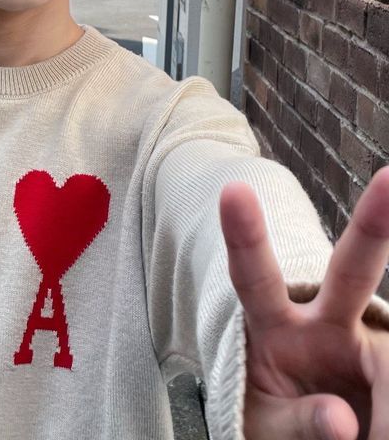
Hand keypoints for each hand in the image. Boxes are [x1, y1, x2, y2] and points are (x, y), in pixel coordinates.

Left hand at [221, 167, 388, 439]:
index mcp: (270, 325)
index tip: (233, 190)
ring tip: (361, 434)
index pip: (253, 277)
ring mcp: (367, 341)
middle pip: (350, 269)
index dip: (244, 235)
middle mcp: (323, 321)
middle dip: (373, 224)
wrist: (311, 434)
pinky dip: (388, 415)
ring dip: (383, 412)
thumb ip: (297, 423)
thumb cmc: (275, 420)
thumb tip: (343, 421)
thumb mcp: (265, 426)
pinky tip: (375, 424)